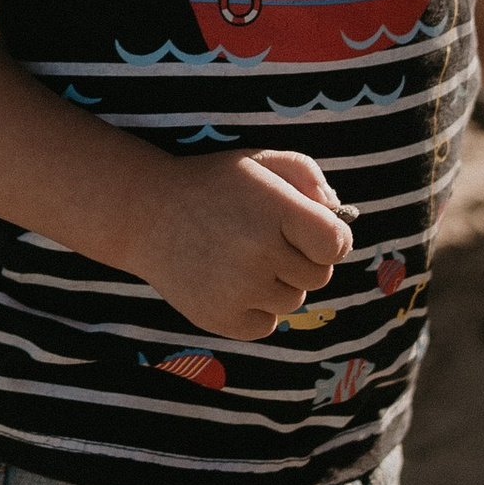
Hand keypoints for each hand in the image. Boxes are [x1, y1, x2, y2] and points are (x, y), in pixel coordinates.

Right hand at [136, 146, 352, 341]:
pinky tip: (231, 281)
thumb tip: (337, 212)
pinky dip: (256, 308)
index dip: (332, 239)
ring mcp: (239, 290)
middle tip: (266, 240)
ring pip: (293, 301)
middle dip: (302, 259)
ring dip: (278, 283)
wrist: (146, 214)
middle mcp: (259, 252)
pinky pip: (268, 324)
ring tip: (242, 258)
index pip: (337, 244)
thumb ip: (308, 176)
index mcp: (275, 210)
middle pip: (319, 276)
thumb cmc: (213, 185)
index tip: (314, 233)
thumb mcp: (260, 161)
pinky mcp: (222, 319)